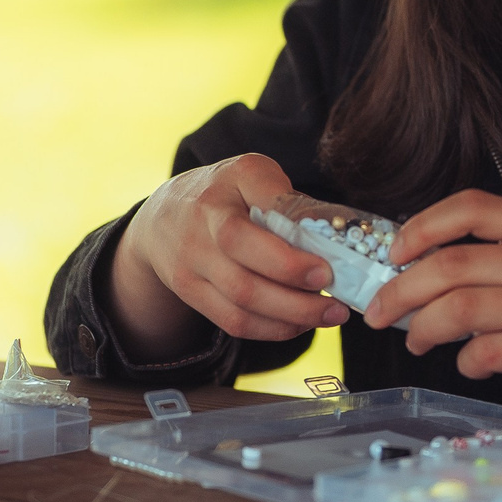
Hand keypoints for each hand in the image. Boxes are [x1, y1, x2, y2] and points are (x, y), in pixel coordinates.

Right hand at [111, 154, 349, 356]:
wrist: (164, 215)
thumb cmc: (222, 190)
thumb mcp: (250, 172)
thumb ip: (283, 198)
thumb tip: (328, 231)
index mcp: (214, 203)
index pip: (242, 238)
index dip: (285, 262)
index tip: (326, 271)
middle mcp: (196, 240)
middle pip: (243, 285)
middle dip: (296, 302)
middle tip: (337, 304)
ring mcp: (190, 272)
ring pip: (240, 311)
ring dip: (290, 320)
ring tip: (328, 314)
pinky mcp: (192, 296)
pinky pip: (234, 323)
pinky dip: (272, 329)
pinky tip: (300, 322)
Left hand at [364, 190, 501, 408]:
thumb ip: (497, 258)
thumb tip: (418, 271)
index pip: (473, 207)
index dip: (422, 226)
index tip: (394, 252)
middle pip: (453, 264)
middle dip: (401, 290)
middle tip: (380, 312)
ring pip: (463, 308)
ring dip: (424, 328)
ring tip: (416, 342)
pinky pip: (489, 352)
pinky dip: (466, 362)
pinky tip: (468, 365)